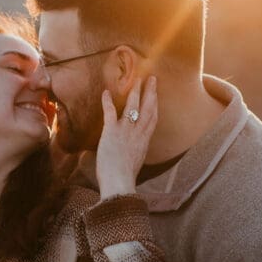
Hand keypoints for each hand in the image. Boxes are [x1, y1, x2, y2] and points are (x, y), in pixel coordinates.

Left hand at [96, 77, 157, 198]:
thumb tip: (132, 150)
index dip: (155, 105)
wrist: (119, 183)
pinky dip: (107, 101)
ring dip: (135, 91)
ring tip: (137, 79)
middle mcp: (138, 133)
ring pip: (133, 106)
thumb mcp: (135, 163)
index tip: (156, 95)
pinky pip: (110, 112)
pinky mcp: (111, 132)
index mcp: (144, 141)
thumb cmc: (125, 178)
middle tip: (152, 78)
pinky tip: (105, 91)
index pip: (152, 119)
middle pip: (148, 108)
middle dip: (150, 92)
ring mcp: (126, 131)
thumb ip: (135, 152)